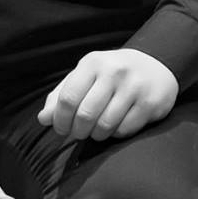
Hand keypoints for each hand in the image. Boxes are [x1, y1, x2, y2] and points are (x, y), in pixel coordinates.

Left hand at [37, 48, 177, 141]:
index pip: (68, 98)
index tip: (60, 129)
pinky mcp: (149, 103)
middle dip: (77, 131)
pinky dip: (114, 135)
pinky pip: (124, 130)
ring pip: (105, 125)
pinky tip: (114, 127)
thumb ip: (61, 95)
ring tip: (95, 131)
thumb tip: (43, 119)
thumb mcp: (85, 76)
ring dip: (95, 135)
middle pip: (85, 114)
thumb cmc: (111, 74)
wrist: (154, 66)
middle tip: (78, 133)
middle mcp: (114, 72)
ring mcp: (134, 87)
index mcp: (92, 63)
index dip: (60, 119)